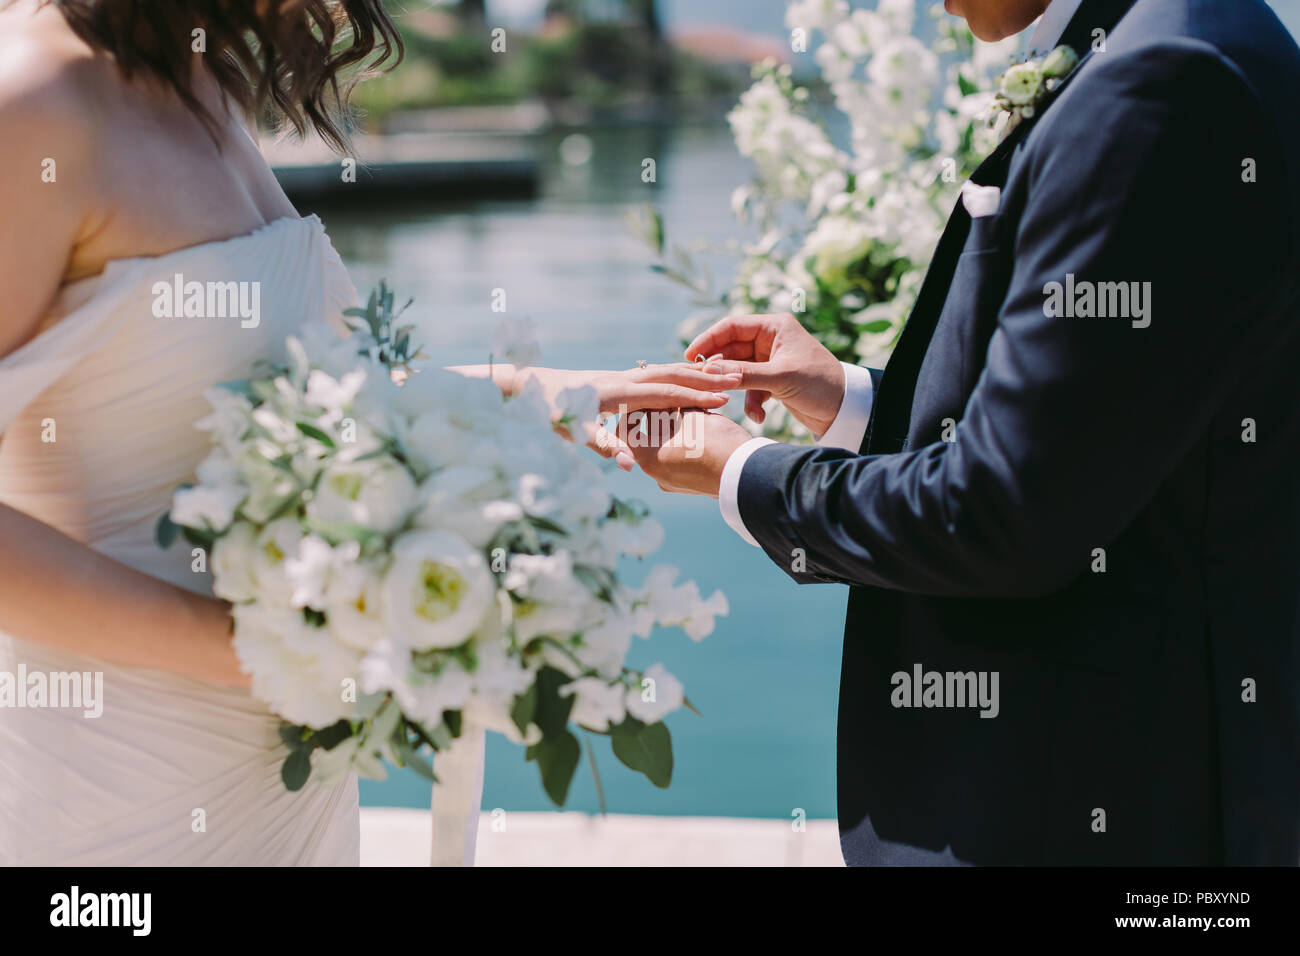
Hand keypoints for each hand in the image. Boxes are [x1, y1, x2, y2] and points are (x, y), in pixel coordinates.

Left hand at [518, 363, 740, 468]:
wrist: (526, 386)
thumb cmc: (549, 411)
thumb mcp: (574, 431)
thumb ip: (605, 446)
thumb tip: (630, 464)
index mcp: (618, 392)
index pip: (666, 392)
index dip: (696, 396)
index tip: (724, 400)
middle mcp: (623, 379)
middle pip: (673, 374)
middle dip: (705, 379)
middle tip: (737, 380)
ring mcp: (621, 377)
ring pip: (666, 370)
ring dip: (694, 374)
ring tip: (724, 377)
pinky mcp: (617, 379)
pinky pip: (654, 374)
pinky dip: (676, 374)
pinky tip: (689, 380)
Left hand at [626, 409, 751, 496]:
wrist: (748, 475)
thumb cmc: (717, 443)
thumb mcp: (691, 416)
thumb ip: (672, 407)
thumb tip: (664, 400)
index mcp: (647, 456)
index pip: (627, 426)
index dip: (637, 406)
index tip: (650, 394)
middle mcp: (655, 474)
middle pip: (646, 438)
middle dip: (658, 417)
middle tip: (670, 400)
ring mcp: (672, 482)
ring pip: (664, 448)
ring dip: (672, 430)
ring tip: (688, 412)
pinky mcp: (689, 485)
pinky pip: (678, 460)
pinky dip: (683, 443)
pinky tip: (698, 430)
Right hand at [686, 313, 844, 435]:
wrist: (845, 410)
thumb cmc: (819, 384)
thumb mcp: (780, 378)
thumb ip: (744, 373)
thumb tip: (710, 370)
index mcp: (774, 327)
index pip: (732, 326)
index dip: (709, 340)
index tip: (690, 356)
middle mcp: (771, 340)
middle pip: (731, 348)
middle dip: (719, 368)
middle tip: (702, 382)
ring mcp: (771, 360)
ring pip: (739, 370)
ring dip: (736, 388)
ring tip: (730, 400)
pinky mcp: (774, 380)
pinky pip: (751, 386)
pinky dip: (752, 401)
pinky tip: (760, 416)